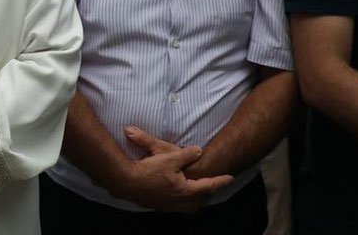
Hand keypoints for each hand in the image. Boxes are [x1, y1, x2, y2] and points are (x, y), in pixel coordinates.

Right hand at [115, 127, 233, 212]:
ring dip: (196, 200)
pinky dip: (183, 202)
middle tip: (214, 185)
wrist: (126, 181)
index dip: (221, 181)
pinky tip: (178, 196)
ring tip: (197, 193)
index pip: (209, 186)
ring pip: (189, 207)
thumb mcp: (170, 157)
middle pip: (201, 201)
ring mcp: (168, 205)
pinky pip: (177, 207)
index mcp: (186, 190)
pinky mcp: (158, 205)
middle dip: (208, 194)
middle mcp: (179, 201)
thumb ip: (187, 154)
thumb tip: (198, 151)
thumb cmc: (148, 170)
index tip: (231, 177)